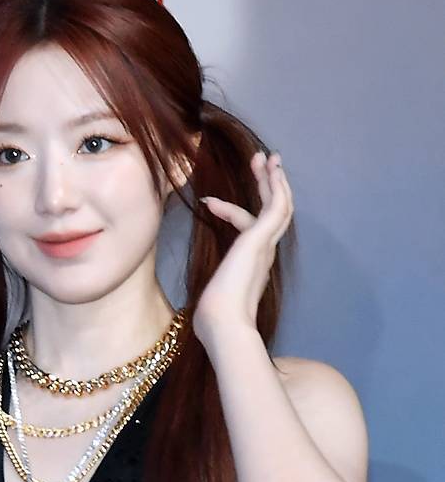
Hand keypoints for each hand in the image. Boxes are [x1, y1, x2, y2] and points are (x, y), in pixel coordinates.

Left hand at [192, 150, 293, 343]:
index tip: (206, 201)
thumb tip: (202, 313)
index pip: (250, 232)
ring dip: (273, 180)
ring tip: (266, 157)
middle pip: (274, 214)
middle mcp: (264, 255)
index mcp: (253, 267)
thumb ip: (212, 301)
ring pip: (280, 206)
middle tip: (264, 163)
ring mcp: (265, 246)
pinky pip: (276, 206)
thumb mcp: (211, 304)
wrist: (223, 324)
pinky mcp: (262, 239)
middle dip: (268, 187)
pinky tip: (268, 168)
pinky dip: (274, 186)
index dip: (231, 211)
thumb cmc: (213, 320)